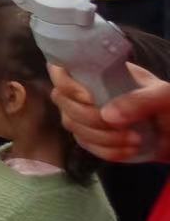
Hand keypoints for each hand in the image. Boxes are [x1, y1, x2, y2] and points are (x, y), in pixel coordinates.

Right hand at [51, 63, 169, 163]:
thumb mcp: (163, 95)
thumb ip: (139, 101)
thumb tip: (107, 115)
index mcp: (98, 71)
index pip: (61, 69)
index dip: (66, 83)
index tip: (89, 98)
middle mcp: (85, 90)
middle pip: (62, 100)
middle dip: (88, 117)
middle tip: (120, 125)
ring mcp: (86, 114)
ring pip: (72, 125)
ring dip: (101, 137)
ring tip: (134, 140)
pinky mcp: (93, 137)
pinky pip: (86, 145)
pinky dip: (107, 151)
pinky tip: (130, 150)